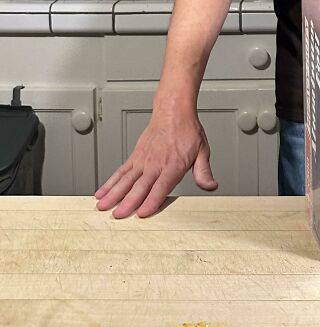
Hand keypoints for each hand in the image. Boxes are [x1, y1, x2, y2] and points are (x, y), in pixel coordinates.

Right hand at [94, 106, 217, 218]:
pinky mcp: (135, 157)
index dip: (152, 201)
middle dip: (128, 202)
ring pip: (126, 180)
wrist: (173, 111)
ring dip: (114, 194)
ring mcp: (143, 160)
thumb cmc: (187, 131)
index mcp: (173, 165)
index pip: (161, 187)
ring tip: (102, 207)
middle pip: (140, 186)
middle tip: (117, 216)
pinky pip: (121, 171)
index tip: (142, 213)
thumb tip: (210, 186)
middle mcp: (155, 164)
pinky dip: (110, 182)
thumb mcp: (202, 151)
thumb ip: (204, 171)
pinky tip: (102, 192)